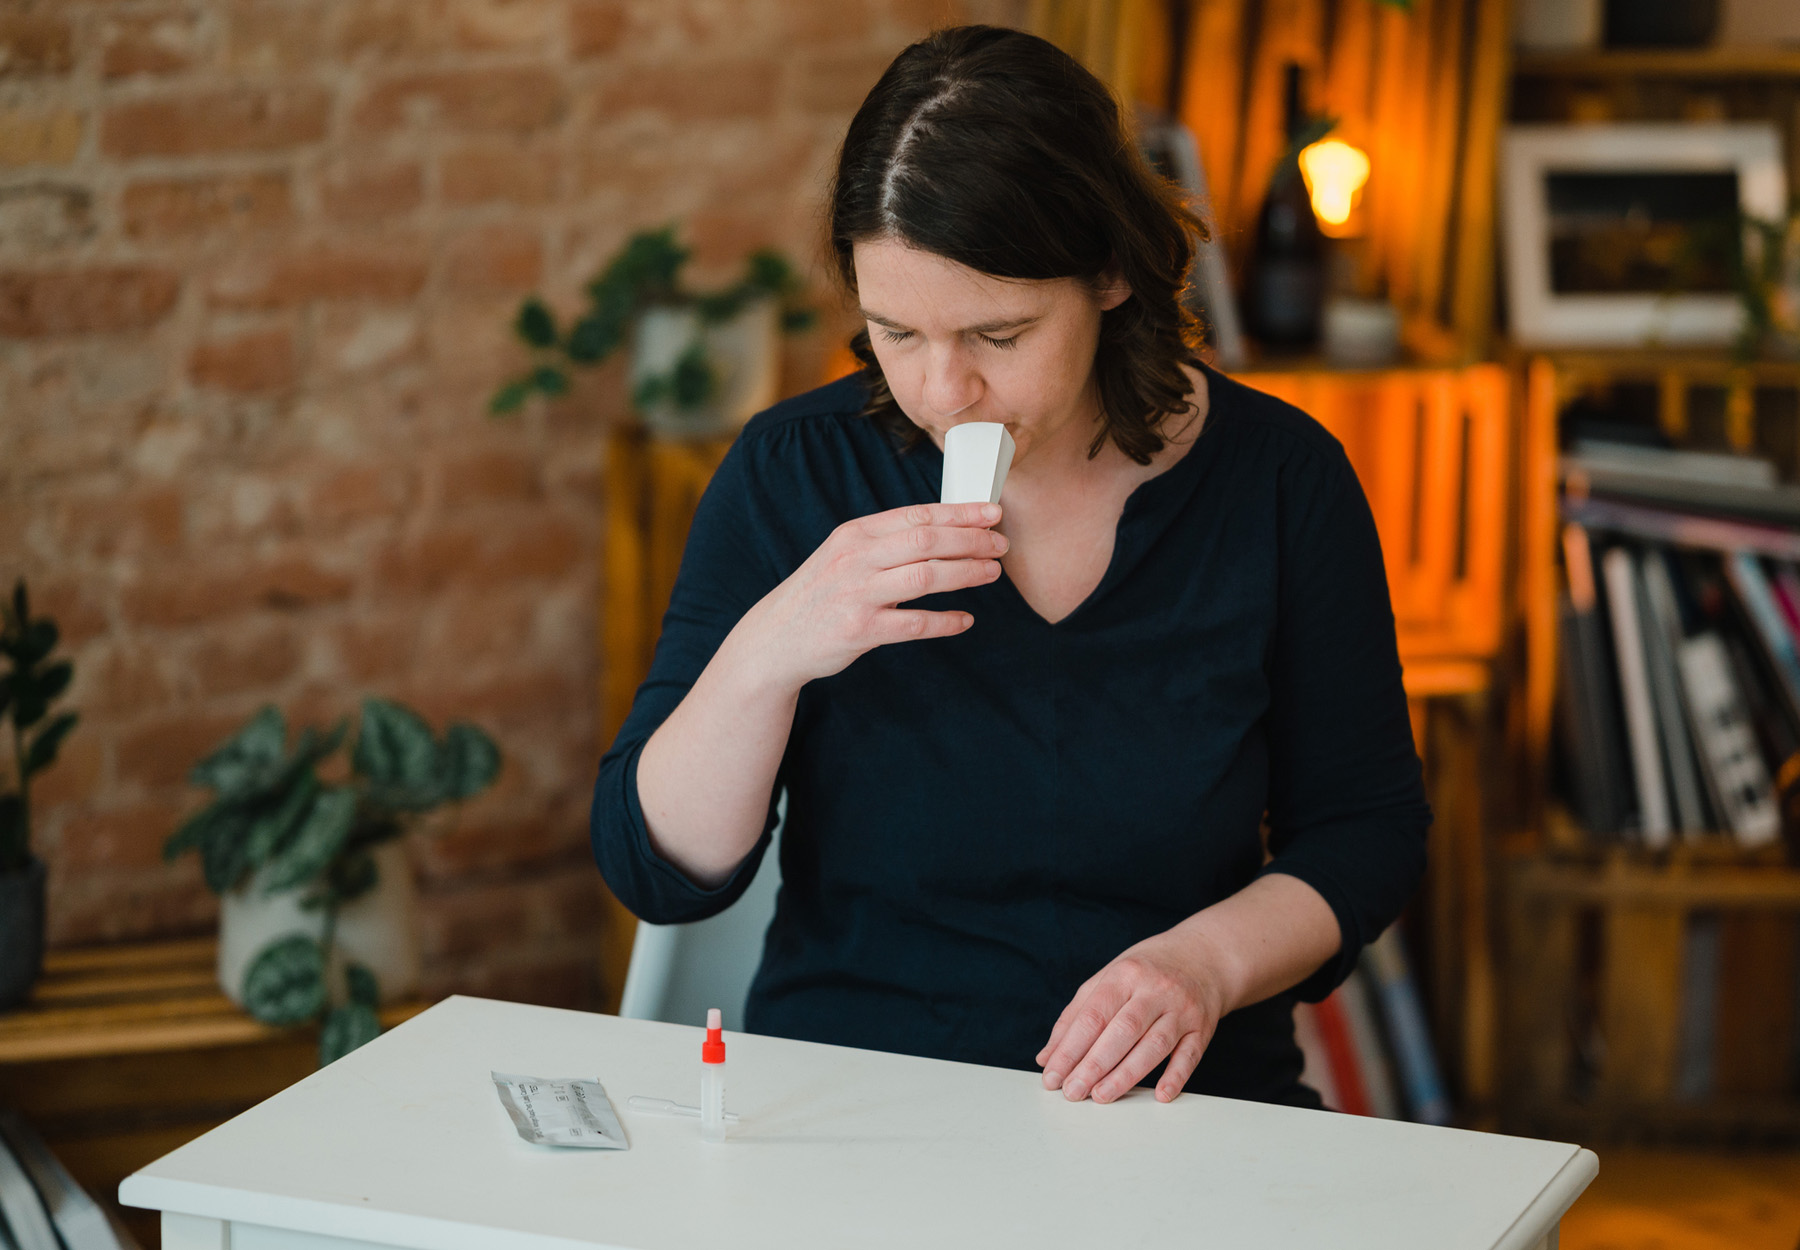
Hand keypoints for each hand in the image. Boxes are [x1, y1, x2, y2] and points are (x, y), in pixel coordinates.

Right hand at [735, 501, 1005, 688]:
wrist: (775, 638)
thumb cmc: (821, 593)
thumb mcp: (844, 555)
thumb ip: (885, 542)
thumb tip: (943, 529)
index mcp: (855, 534)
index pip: (917, 515)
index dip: (959, 513)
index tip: (992, 513)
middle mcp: (855, 559)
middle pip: (926, 541)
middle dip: (970, 540)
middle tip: (1001, 545)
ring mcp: (857, 594)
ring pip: (925, 577)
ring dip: (965, 573)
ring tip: (992, 572)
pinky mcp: (860, 630)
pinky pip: (914, 624)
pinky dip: (945, 622)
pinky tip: (965, 620)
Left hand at [1036, 927, 1235, 1103]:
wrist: (1203, 956)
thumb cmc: (1146, 971)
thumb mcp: (1108, 978)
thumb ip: (1076, 1015)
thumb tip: (1047, 1056)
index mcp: (1125, 975)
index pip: (1093, 1016)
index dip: (1070, 1049)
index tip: (1052, 1076)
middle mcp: (1155, 990)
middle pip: (1122, 1031)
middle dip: (1093, 1065)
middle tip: (1072, 1092)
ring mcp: (1181, 1009)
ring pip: (1153, 1045)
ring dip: (1126, 1075)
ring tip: (1101, 1096)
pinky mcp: (1202, 1028)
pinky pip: (1190, 1055)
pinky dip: (1175, 1076)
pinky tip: (1160, 1095)